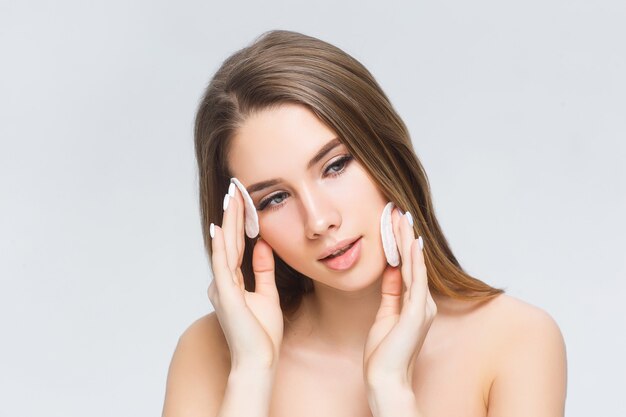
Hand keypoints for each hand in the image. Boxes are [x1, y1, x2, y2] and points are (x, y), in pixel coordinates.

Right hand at [208, 184, 283, 370]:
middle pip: (230, 241)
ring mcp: (222, 288)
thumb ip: (263, 270)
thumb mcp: (267, 295)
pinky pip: (223, 266)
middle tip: (236, 189)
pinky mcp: (226, 295)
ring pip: (226, 248)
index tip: (244, 200)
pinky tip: (220, 229)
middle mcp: (223, 282)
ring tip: (231, 199)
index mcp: (232, 282)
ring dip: (229, 222)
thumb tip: (264, 245)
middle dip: (234, 215)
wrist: (259, 361)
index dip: (241, 223)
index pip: (238, 245)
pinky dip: (221, 247)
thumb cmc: (262, 334)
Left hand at [363, 207, 436, 388]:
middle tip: (398, 211)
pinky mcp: (416, 313)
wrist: (385, 379)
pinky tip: (411, 243)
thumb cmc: (384, 354)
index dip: (401, 244)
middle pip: (413, 262)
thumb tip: (392, 270)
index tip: (394, 223)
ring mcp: (422, 307)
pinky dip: (414, 260)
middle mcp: (423, 303)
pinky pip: (416, 281)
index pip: (408, 267)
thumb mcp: (385, 315)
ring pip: (415, 266)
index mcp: (415, 304)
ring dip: (407, 241)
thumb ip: (391, 293)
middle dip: (404, 236)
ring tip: (402, 218)